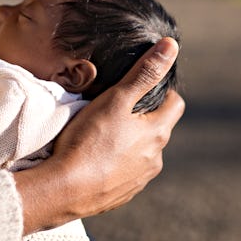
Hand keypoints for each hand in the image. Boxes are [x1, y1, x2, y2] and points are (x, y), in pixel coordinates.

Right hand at [13, 37, 183, 234]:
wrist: (65, 190)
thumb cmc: (89, 140)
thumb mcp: (116, 98)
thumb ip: (144, 72)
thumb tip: (171, 46)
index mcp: (157, 133)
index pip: (175, 104)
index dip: (162, 91)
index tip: (142, 84)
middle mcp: (155, 159)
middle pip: (157, 129)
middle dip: (143, 116)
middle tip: (117, 105)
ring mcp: (139, 180)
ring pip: (141, 152)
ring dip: (129, 142)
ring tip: (102, 132)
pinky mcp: (121, 194)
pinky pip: (125, 173)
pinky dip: (116, 163)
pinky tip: (95, 157)